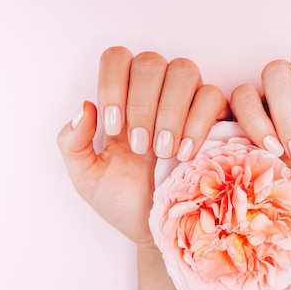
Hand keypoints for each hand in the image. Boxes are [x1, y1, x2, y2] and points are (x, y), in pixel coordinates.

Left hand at [57, 47, 226, 248]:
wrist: (159, 230)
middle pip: (150, 62)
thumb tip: (84, 107)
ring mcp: (188, 102)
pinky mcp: (217, 117)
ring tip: (163, 151)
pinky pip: (212, 96)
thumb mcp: (87, 177)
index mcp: (122, 100)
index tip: (113, 128)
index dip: (113, 84)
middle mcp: (156, 93)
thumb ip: (73, 143)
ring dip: (170, 109)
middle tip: (140, 146)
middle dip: (142, 103)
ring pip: (184, 70)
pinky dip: (197, 122)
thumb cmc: (124, 201)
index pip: (117, 59)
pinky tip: (184, 153)